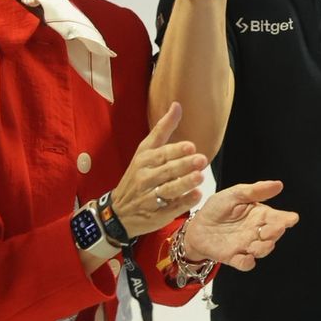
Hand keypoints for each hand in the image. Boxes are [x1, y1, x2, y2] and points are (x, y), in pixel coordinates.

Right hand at [111, 102, 207, 238]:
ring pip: (168, 190)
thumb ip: (162, 129)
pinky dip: (183, 203)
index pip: (161, 154)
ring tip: (200, 177)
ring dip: (184, 183)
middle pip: (166, 171)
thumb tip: (177, 105)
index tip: (190, 146)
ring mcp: (149, 198)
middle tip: (201, 160)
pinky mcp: (156, 215)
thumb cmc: (137, 176)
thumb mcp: (145, 151)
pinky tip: (196, 196)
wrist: (118, 211)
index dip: (176, 151)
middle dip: (184, 165)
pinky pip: (171, 208)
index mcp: (143, 160)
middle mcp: (145, 178)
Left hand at [179, 180, 296, 270]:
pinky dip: (247, 262)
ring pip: (262, 250)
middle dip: (275, 233)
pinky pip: (245, 263)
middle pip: (273, 235)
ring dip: (264, 248)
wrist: (196, 226)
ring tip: (262, 242)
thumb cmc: (217, 208)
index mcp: (260, 215)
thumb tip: (279, 184)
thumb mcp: (235, 194)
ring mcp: (246, 245)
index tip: (291, 219)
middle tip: (273, 228)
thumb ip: (255, 190)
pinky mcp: (233, 257)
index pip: (278, 217)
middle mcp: (256, 231)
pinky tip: (248, 257)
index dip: (286, 219)